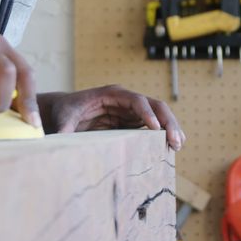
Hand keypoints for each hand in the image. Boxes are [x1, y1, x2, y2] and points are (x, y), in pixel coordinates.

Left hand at [40, 85, 184, 149]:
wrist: (62, 111)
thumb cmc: (64, 111)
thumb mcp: (63, 119)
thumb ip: (64, 129)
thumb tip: (61, 140)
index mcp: (111, 94)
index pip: (136, 100)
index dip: (147, 113)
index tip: (155, 129)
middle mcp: (125, 100)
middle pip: (154, 105)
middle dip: (167, 122)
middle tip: (176, 141)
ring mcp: (130, 111)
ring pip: (158, 116)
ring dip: (170, 129)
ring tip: (179, 145)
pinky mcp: (131, 122)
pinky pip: (152, 126)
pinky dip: (163, 135)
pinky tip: (172, 147)